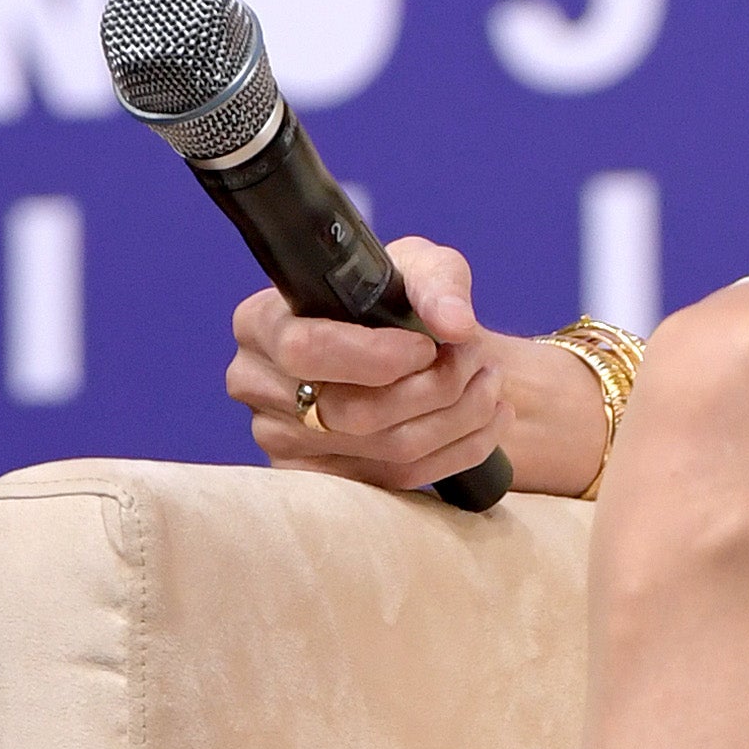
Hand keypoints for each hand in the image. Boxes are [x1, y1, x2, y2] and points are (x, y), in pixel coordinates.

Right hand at [228, 236, 516, 494]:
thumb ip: (437, 284)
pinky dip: (459, 450)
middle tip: (476, 359)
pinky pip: (399, 481)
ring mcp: (284, 442)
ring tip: (490, 382)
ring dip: (459, 417)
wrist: (409, 347)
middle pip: (349, 411)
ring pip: (384, 450)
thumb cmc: (399, 299)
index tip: (427, 346)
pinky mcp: (323, 481)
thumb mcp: (418, 267)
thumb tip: (455, 324)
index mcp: (261, 323)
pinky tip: (487, 419)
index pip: (304, 351)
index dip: (375, 356)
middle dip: (433, 388)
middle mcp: (258, 386)